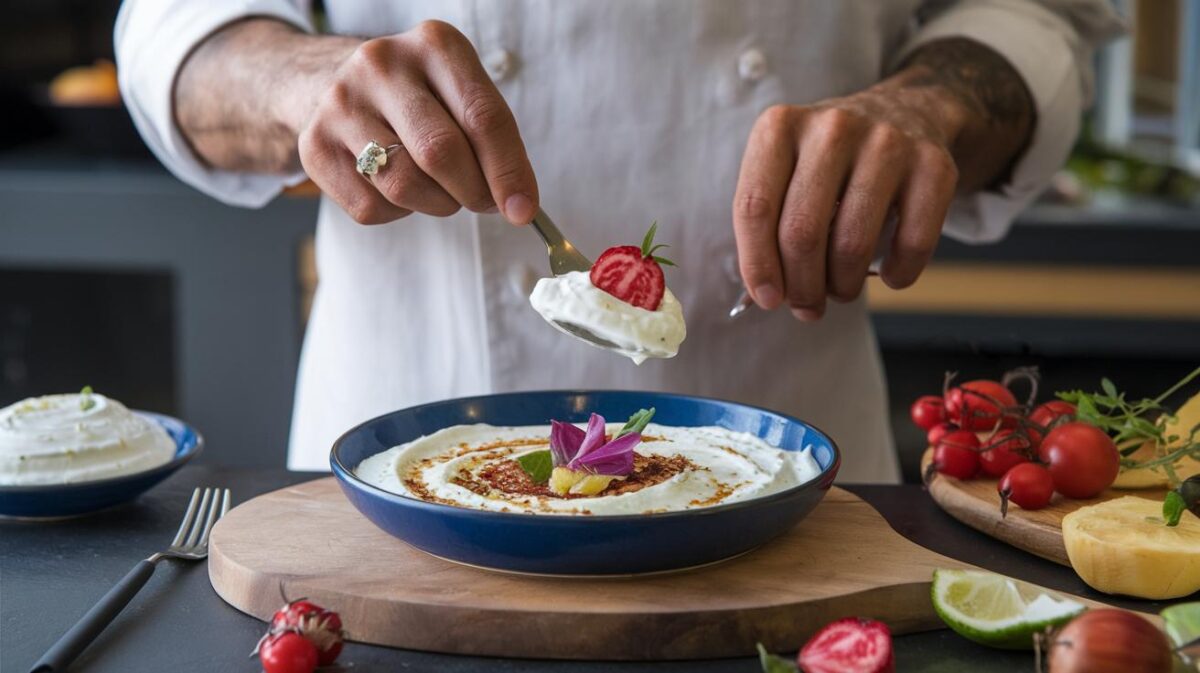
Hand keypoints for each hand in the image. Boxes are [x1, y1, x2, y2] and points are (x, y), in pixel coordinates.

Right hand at [297, 21, 537, 224]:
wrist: (330, 83)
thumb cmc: (420, 98)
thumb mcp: (462, 95)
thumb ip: (496, 142)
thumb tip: (520, 204)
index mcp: (434, 44)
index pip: (482, 116)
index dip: (508, 170)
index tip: (524, 209)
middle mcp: (381, 64)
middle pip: (441, 153)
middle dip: (473, 192)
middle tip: (484, 202)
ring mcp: (341, 103)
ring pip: (404, 185)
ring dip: (438, 204)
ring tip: (442, 191)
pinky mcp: (314, 144)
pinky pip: (370, 207)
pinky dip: (398, 213)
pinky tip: (399, 188)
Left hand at [732, 39, 1033, 319]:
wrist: (907, 114)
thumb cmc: (829, 163)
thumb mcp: (786, 173)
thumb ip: (767, 226)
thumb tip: (764, 295)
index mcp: (780, 128)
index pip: (756, 208)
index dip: (757, 264)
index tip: (766, 299)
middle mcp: (832, 128)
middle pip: (802, 233)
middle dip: (801, 286)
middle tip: (807, 306)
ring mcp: (886, 142)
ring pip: (852, 244)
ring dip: (844, 286)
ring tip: (842, 289)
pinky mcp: (933, 164)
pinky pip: (912, 243)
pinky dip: (898, 275)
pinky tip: (888, 274)